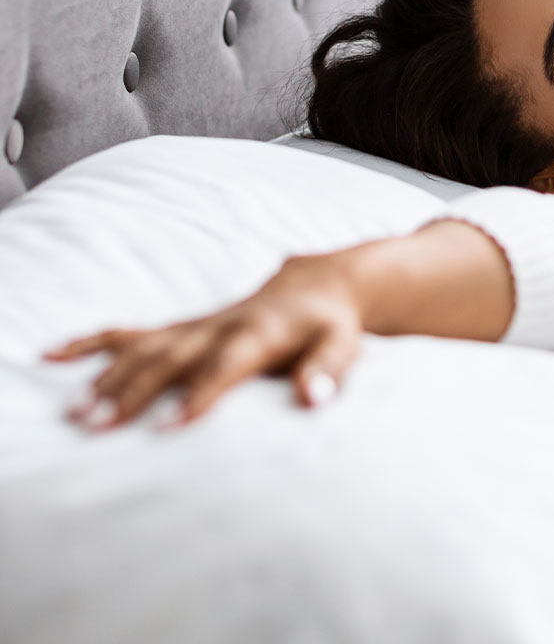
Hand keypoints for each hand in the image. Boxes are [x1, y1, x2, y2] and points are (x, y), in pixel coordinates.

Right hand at [44, 254, 362, 429]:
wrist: (316, 285)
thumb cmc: (329, 326)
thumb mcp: (343, 347)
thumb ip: (329, 371)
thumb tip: (314, 399)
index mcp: (259, 332)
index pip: (225, 364)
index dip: (198, 393)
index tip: (167, 427)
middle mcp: (220, 325)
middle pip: (172, 357)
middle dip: (134, 390)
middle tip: (97, 427)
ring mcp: (196, 325)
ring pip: (144, 346)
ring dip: (108, 376)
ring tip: (74, 413)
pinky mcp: (182, 326)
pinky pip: (132, 330)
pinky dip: (92, 340)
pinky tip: (51, 353)